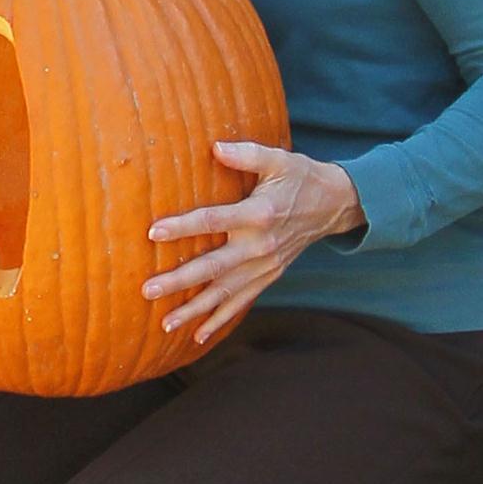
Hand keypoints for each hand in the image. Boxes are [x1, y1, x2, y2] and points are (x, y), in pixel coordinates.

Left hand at [141, 141, 363, 343]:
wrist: (334, 204)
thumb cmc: (299, 177)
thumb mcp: (278, 159)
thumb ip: (247, 154)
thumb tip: (216, 147)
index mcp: (258, 214)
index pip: (213, 221)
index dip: (183, 226)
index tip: (152, 232)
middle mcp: (260, 246)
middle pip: (213, 267)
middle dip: (179, 280)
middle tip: (148, 290)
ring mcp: (265, 266)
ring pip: (224, 293)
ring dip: (194, 310)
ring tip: (164, 323)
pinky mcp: (269, 276)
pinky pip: (242, 302)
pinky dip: (220, 320)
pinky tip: (197, 335)